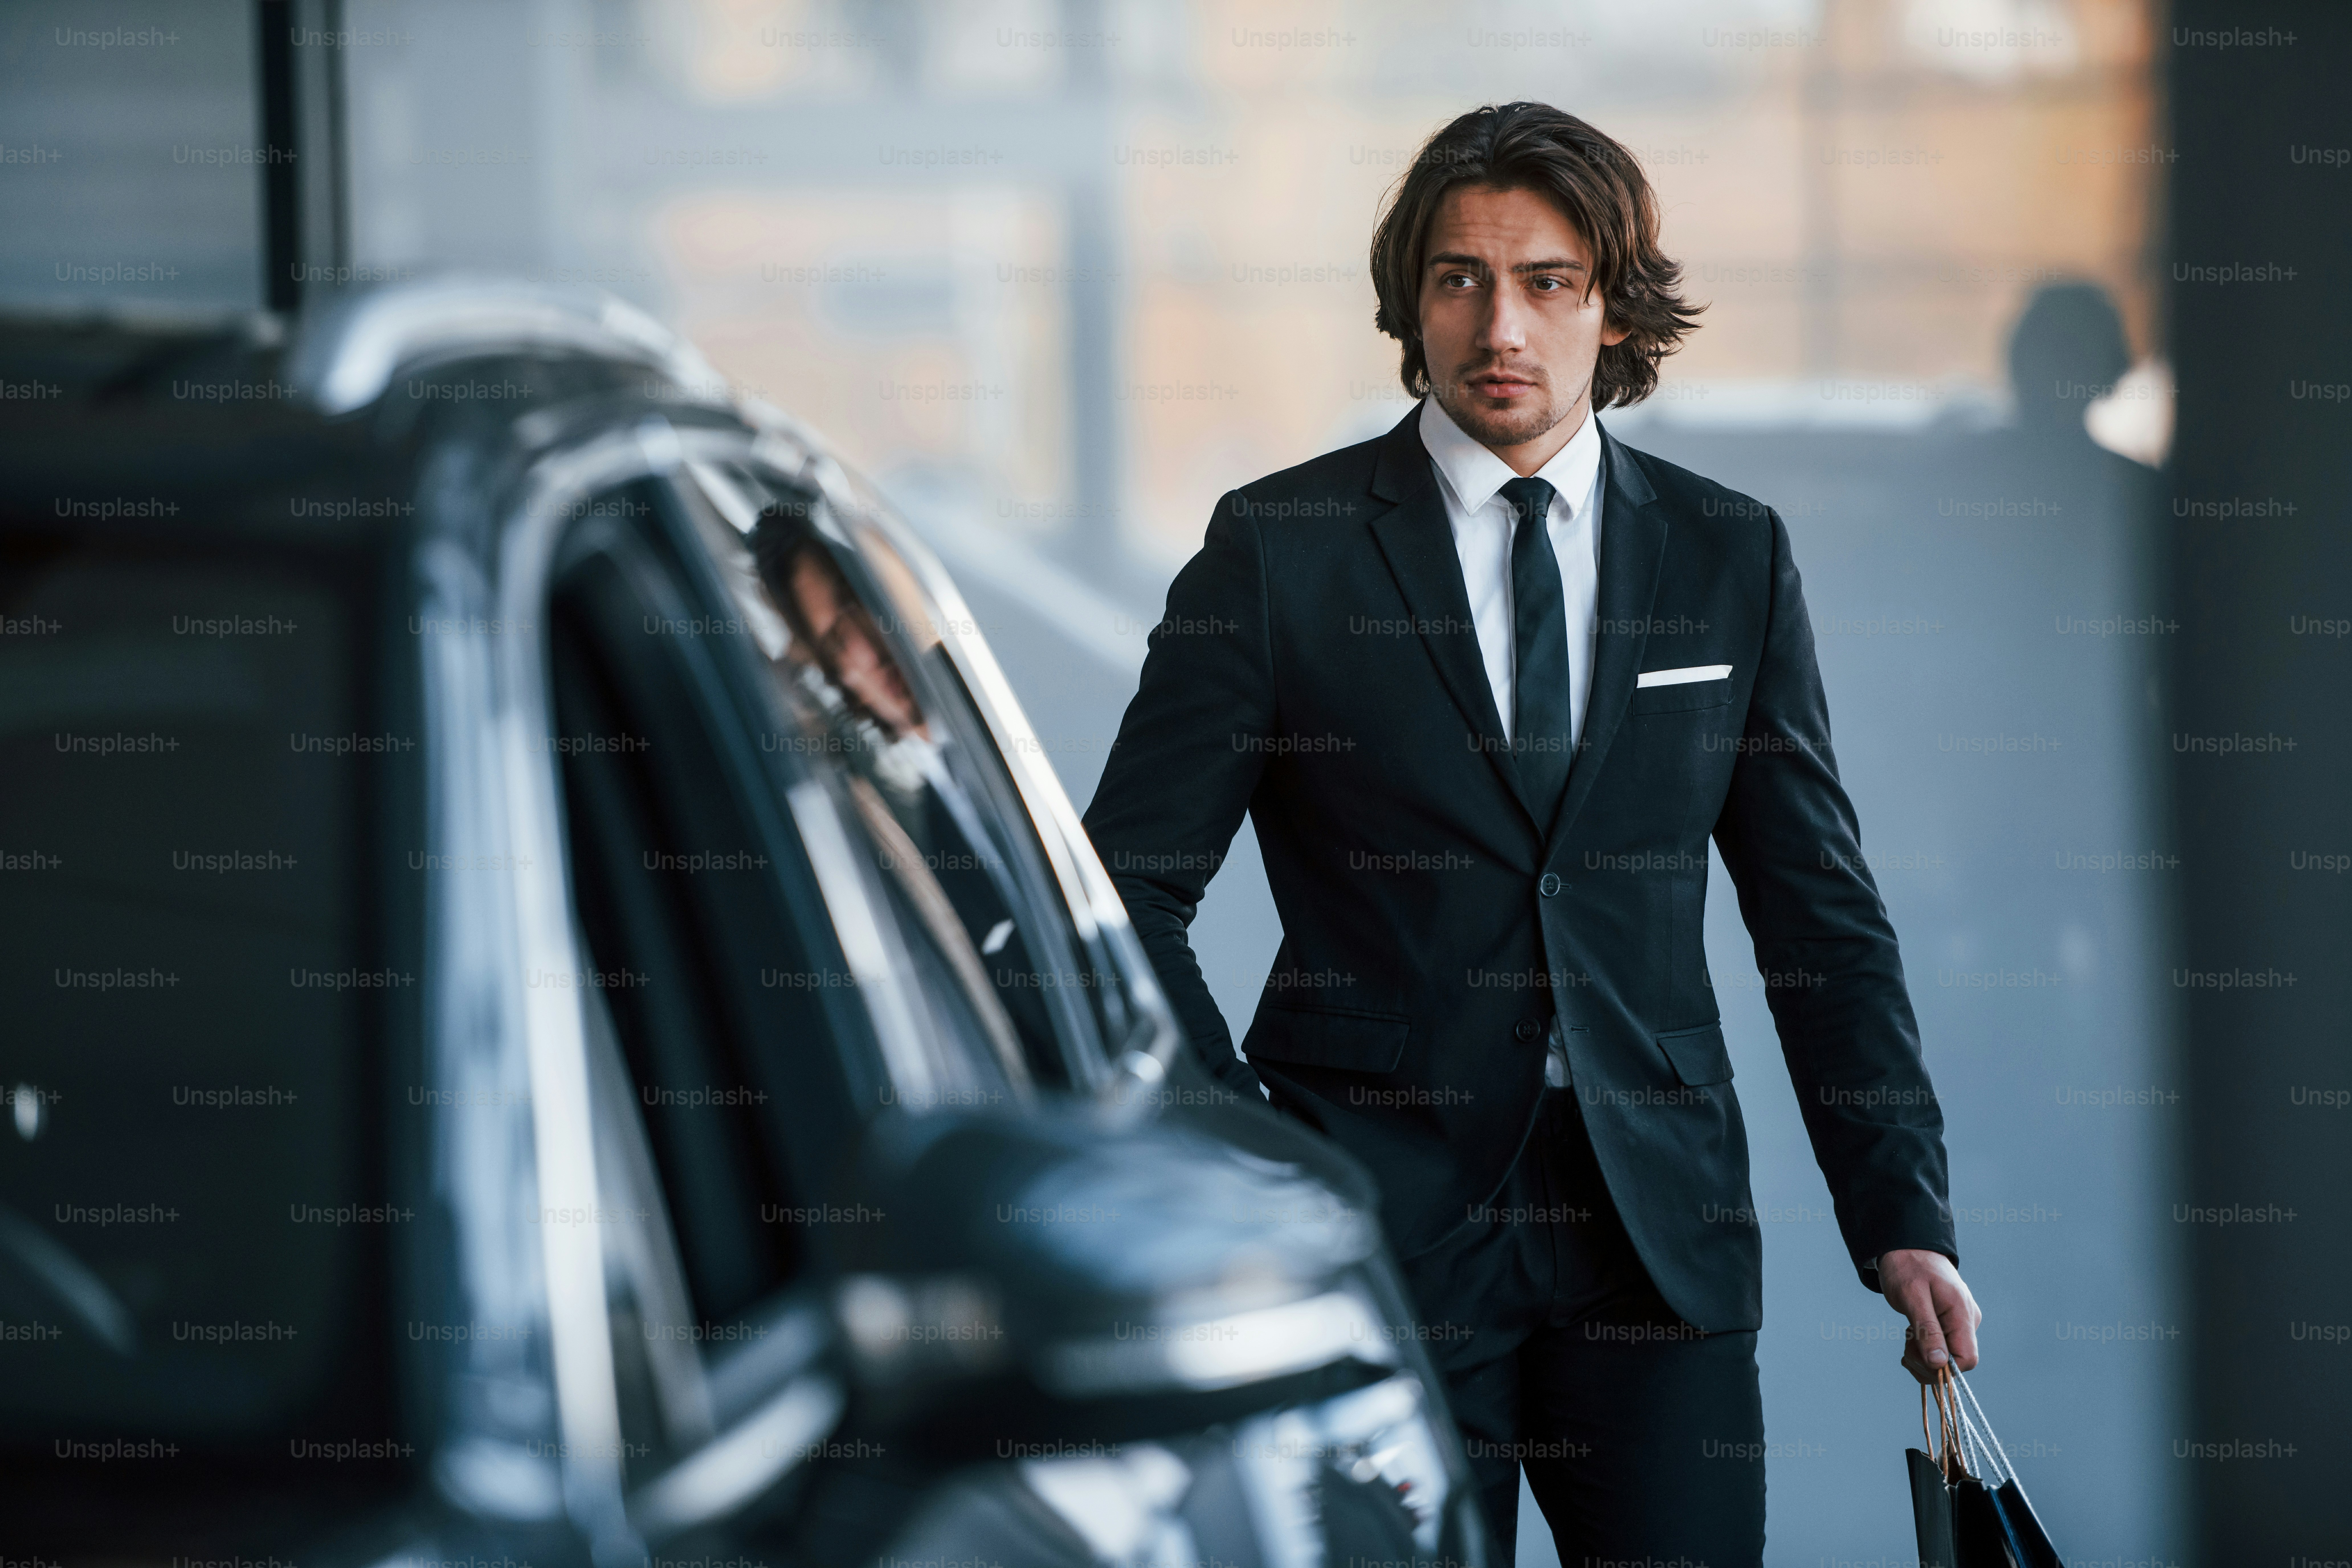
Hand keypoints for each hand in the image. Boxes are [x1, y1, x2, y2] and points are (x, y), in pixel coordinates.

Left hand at [1879, 1248, 1981, 1383]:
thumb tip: (1939, 1364)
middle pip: (1956, 1363)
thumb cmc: (1908, 1267)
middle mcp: (1967, 1321)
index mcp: (1962, 1314)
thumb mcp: (1912, 1297)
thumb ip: (1927, 1330)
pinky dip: (1924, 1350)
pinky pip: (1942, 1349)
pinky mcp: (1951, 1324)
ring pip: (1947, 1358)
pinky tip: (1912, 1337)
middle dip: (1928, 1363)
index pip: (1966, 1359)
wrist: (1907, 1248)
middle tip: (1906, 1345)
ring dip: (1923, 1357)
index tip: (1914, 1355)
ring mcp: (1961, 1323)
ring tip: (1908, 1336)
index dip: (1942, 1367)